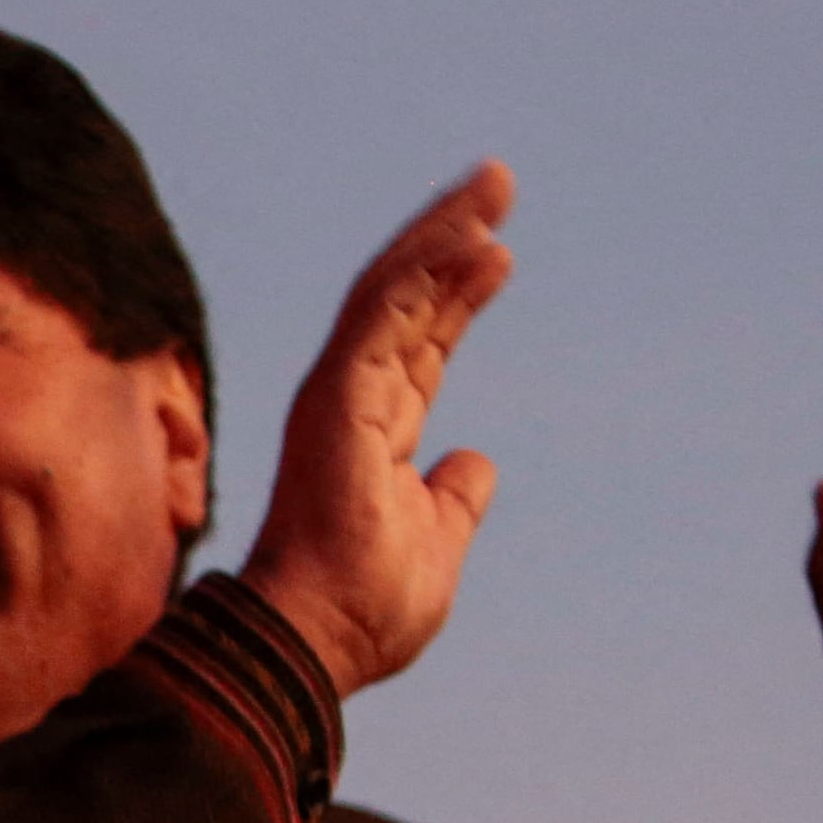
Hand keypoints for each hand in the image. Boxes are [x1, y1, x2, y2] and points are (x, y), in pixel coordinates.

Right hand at [239, 163, 515, 695]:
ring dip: (443, 235)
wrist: (321, 641)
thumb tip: (474, 462)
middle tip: (498, 182)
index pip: (420, 344)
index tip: (500, 251)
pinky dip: (426, 273)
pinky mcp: (336, 398)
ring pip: (393, 292)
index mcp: (372, 431)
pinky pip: (383, 316)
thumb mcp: (438, 542)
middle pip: (406, 299)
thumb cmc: (367, 610)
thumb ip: (455, 498)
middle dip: (451, 237)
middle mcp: (349, 400)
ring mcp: (339, 395)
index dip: (458, 294)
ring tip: (494, 188)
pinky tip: (471, 240)